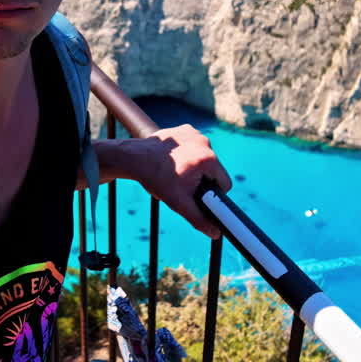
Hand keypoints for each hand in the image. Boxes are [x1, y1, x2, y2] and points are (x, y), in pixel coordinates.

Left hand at [128, 124, 232, 239]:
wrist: (136, 158)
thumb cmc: (157, 180)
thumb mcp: (179, 203)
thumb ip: (199, 219)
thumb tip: (216, 233)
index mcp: (209, 160)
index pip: (224, 183)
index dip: (212, 193)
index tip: (197, 194)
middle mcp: (206, 143)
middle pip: (214, 170)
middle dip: (202, 179)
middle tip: (182, 183)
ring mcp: (195, 133)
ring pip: (204, 157)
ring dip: (195, 165)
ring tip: (176, 171)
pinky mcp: (186, 128)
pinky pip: (194, 145)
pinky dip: (187, 152)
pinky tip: (174, 158)